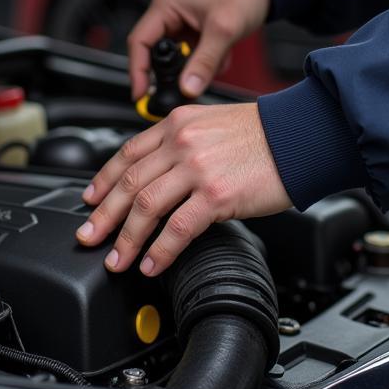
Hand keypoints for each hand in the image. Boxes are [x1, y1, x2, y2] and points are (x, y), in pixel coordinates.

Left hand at [75, 102, 291, 274]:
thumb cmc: (264, 134)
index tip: (90, 200)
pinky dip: (160, 251)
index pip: (127, 154)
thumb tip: (161, 174)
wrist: (300, 136)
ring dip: (126, 239)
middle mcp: (182, 143)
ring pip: (145, 208)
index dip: (103, 181)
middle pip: (129, 183)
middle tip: (88, 236)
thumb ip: (182, 144)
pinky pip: (177, 228)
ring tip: (116, 260)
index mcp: (177, 125)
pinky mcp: (216, 195)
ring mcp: (197, 169)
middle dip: (103, 215)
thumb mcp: (212, 124)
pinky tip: (151, 264)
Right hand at [128, 0, 269, 100]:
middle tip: (186, 85)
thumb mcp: (223, 29)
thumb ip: (204, 62)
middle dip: (175, 69)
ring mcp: (183, 17)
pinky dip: (207, 58)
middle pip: (158, 50)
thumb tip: (187, 89)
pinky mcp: (197, 24)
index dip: (137, 71)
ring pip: (180, 53)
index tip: (141, 95)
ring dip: (196, 64)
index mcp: (166, 3)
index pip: (140, 42)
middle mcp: (170, 9)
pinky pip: (194, 50)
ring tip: (217, 60)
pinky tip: (224, 55)